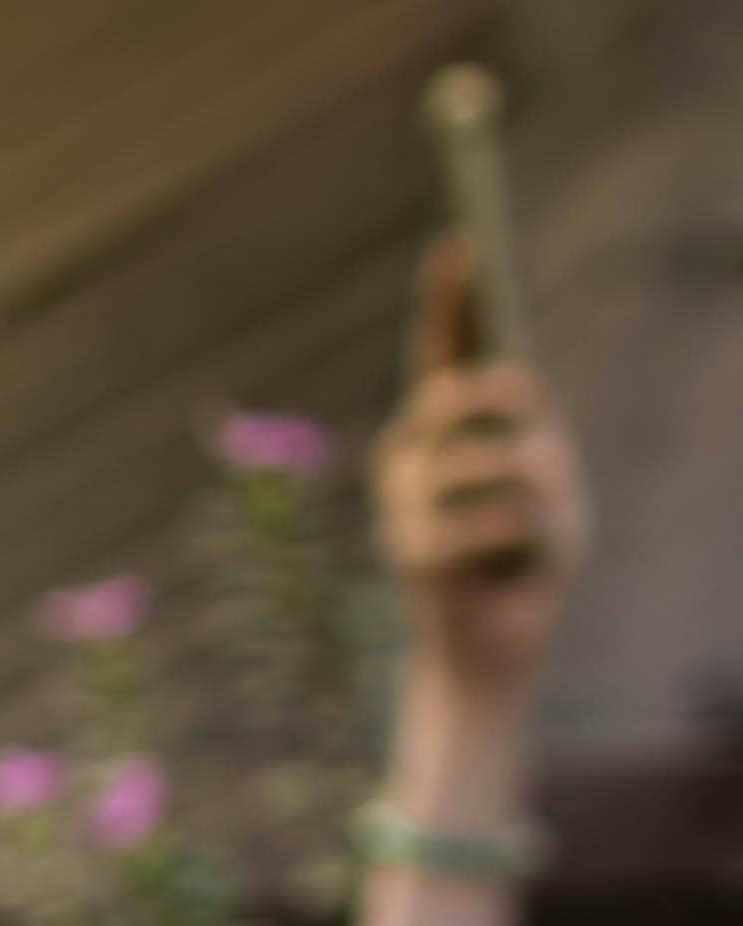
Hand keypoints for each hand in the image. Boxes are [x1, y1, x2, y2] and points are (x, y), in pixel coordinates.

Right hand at [372, 246, 585, 711]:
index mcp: (443, 430)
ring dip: (530, 488)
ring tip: (532, 524)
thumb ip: (539, 448)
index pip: (442, 352)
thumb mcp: (551, 490)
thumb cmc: (525, 564)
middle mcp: (410, 455)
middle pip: (458, 390)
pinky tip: (511, 561)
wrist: (496, 652)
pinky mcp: (413, 551)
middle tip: (540, 446)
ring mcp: (403, 502)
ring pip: (484, 456)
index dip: (448, 301)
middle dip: (506, 405)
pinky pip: (491, 516)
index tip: (461, 244)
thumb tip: (525, 448)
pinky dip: (523, 536)